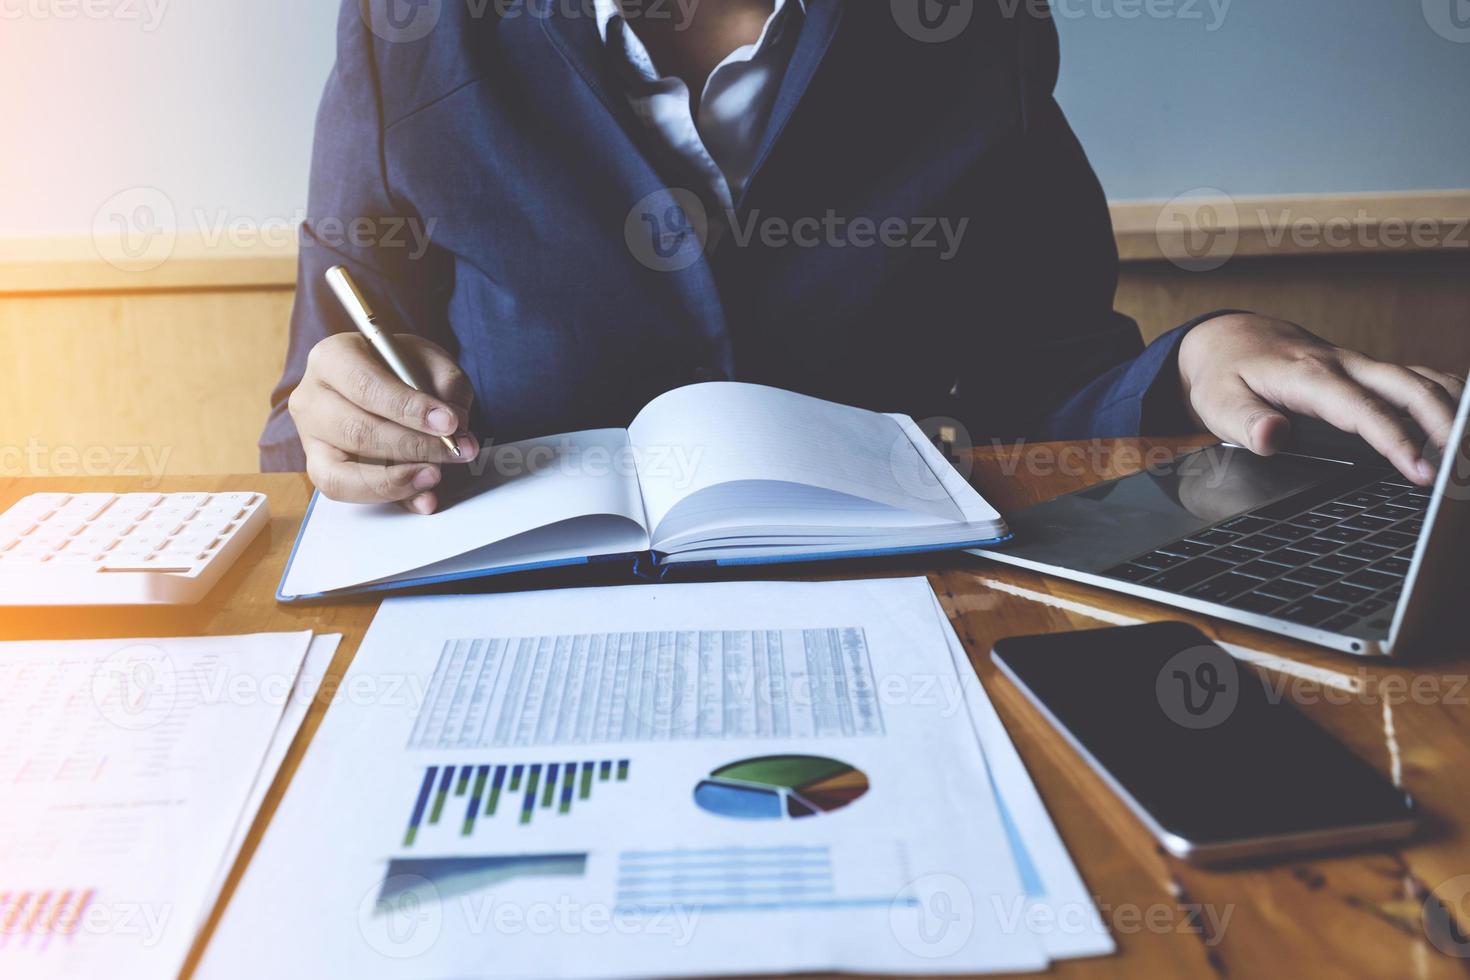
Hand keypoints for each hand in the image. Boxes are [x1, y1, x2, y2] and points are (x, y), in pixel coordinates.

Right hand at [288, 332, 478, 512]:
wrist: (387, 379)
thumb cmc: (402, 367)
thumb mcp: (430, 360)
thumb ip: (447, 385)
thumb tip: (455, 425)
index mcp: (332, 357)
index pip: (365, 386)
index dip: (408, 409)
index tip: (448, 423)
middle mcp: (311, 398)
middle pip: (357, 431)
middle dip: (413, 447)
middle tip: (455, 450)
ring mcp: (310, 437)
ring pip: (342, 473)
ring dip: (396, 481)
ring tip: (435, 474)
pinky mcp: (320, 468)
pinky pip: (348, 493)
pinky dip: (390, 498)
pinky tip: (423, 497)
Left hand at [1177, 314, 1464, 485]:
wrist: (1231, 339)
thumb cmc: (1225, 374)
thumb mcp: (1217, 402)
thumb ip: (1244, 422)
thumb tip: (1271, 437)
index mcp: (1310, 376)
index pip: (1364, 411)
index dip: (1397, 442)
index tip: (1422, 473)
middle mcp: (1345, 365)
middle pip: (1411, 387)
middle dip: (1447, 424)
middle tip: (1464, 467)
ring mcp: (1362, 366)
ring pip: (1423, 379)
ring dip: (1455, 409)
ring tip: (1469, 453)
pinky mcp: (1369, 371)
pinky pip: (1418, 377)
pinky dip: (1447, 397)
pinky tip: (1462, 423)